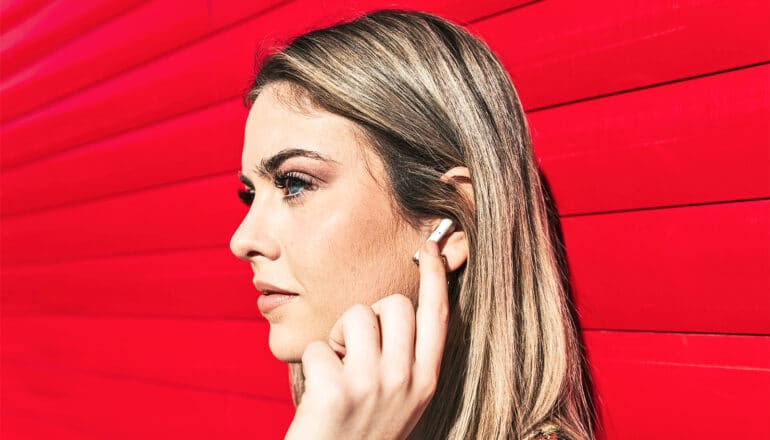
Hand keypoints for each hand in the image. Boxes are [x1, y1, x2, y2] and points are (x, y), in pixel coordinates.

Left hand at [284, 239, 448, 439]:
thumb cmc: (362, 430)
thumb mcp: (402, 399)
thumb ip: (406, 359)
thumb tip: (397, 309)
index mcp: (425, 381)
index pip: (437, 316)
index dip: (436, 278)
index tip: (429, 249)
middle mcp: (405, 380)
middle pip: (395, 304)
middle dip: (370, 314)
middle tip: (355, 349)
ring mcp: (372, 384)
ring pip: (357, 315)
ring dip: (338, 336)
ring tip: (337, 369)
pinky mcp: (335, 390)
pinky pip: (318, 345)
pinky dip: (312, 363)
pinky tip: (317, 392)